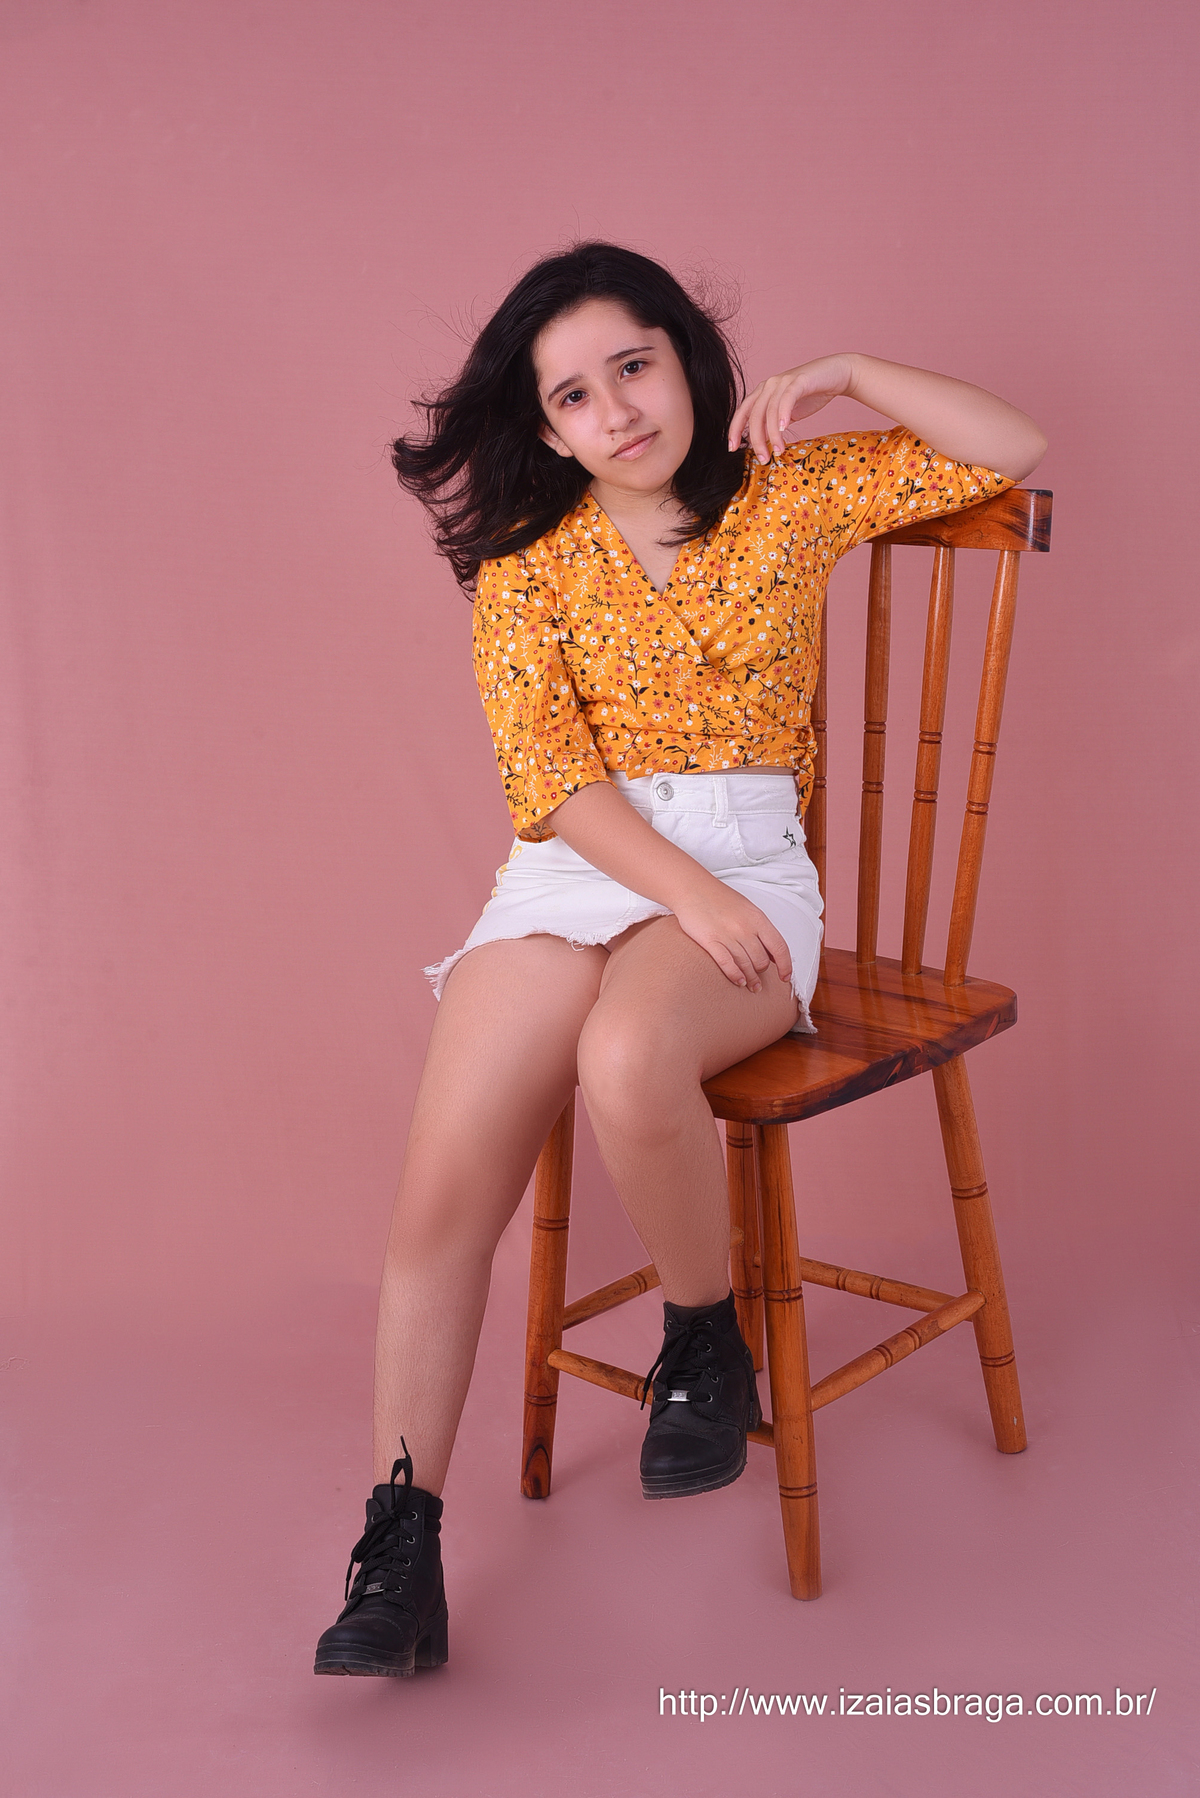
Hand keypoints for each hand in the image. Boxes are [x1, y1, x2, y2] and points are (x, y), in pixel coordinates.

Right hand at [672, 882, 793, 993]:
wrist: (692, 888)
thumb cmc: (720, 899)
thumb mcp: (748, 909)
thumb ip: (761, 929)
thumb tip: (773, 953)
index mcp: (758, 918)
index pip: (779, 947)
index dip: (785, 966)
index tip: (785, 977)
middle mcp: (745, 928)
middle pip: (761, 960)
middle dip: (762, 973)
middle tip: (760, 981)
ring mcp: (727, 935)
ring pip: (746, 964)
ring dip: (751, 979)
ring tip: (751, 986)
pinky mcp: (710, 941)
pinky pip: (727, 964)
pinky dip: (735, 975)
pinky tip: (739, 981)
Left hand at [729, 354, 855, 462]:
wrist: (835, 375)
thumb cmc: (811, 395)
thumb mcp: (787, 414)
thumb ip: (773, 425)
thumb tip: (762, 443)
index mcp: (762, 392)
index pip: (743, 412)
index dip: (735, 430)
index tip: (732, 448)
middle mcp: (768, 385)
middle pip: (754, 415)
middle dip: (756, 440)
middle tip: (763, 458)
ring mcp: (782, 381)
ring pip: (770, 410)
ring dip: (773, 434)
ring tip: (778, 450)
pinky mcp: (798, 381)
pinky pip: (786, 399)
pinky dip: (783, 415)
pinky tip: (784, 429)